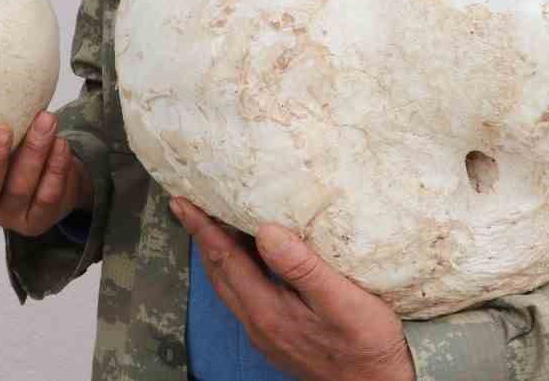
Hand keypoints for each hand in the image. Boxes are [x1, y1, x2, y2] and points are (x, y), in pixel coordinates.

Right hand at [0, 111, 92, 237]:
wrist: (55, 177)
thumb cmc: (16, 149)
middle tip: (0, 129)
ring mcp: (10, 215)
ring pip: (19, 189)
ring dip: (33, 153)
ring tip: (46, 121)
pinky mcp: (37, 220)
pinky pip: (47, 196)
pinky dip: (55, 168)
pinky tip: (60, 144)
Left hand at [171, 198, 414, 380]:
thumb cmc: (366, 346)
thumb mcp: (343, 301)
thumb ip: (303, 267)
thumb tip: (267, 232)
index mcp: (267, 310)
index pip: (225, 260)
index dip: (202, 229)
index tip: (182, 202)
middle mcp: (258, 323)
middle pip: (219, 273)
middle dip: (202, 238)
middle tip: (192, 205)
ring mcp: (266, 333)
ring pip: (229, 287)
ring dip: (218, 255)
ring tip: (215, 225)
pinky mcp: (277, 337)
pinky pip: (244, 296)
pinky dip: (237, 270)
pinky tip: (252, 259)